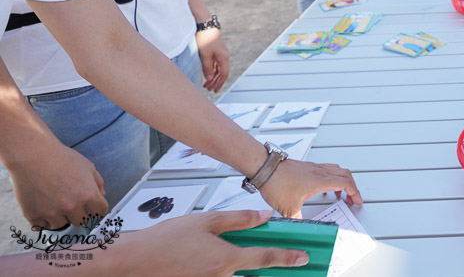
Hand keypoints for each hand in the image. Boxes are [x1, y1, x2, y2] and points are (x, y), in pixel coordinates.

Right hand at [8, 138, 106, 229]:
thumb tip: (101, 195)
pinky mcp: (34, 216)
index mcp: (88, 194)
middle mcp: (71, 207)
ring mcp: (52, 213)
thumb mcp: (87, 166)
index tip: (92, 206)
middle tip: (71, 201)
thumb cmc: (61, 158)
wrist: (33, 156)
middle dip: (80, 212)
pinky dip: (45, 220)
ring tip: (56, 202)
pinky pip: (43, 226)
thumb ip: (97, 182)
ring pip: (63, 225)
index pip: (100, 211)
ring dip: (62, 216)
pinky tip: (44, 208)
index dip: (97, 207)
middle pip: (82, 221)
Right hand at [109, 209, 308, 275]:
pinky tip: (233, 264)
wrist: (133, 262)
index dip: (287, 258)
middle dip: (272, 271)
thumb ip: (238, 219)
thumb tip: (263, 217)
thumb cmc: (166, 240)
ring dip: (251, 273)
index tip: (304, 258)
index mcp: (225, 259)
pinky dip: (233, 275)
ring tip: (258, 261)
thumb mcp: (206, 221)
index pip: (264, 258)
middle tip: (289, 262)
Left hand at [195, 27, 229, 92]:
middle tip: (208, 89)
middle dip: (215, 82)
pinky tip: (207, 75)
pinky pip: (216, 64)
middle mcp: (224, 56)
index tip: (214, 90)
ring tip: (206, 84)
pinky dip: (212, 71)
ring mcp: (221, 54)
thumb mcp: (204, 55)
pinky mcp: (216, 51)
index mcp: (224, 57)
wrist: (204, 25)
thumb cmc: (205, 38)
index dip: (219, 83)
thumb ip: (207, 68)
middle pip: (222, 73)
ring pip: (218, 69)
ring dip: (213, 77)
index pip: (224, 74)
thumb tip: (210, 79)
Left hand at [258, 158, 362, 217]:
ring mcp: (313, 167)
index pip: (347, 183)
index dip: (356, 193)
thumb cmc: (276, 182)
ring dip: (342, 181)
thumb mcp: (288, 209)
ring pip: (336, 170)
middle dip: (352, 187)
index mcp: (321, 180)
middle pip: (345, 174)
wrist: (264, 168)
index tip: (358, 201)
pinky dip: (330, 178)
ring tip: (339, 193)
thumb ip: (298, 220)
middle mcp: (319, 171)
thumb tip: (302, 229)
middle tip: (352, 198)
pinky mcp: (306, 167)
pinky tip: (321, 188)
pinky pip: (325, 170)